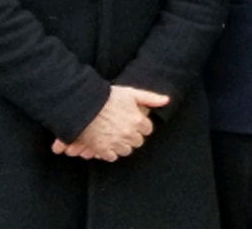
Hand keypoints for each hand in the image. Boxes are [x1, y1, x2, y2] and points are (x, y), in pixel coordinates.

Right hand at [52, 86, 167, 160]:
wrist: (84, 105)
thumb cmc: (108, 97)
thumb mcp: (131, 93)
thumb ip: (150, 98)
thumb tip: (167, 100)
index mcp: (138, 121)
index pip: (147, 130)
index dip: (140, 126)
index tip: (133, 122)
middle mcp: (129, 134)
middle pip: (138, 142)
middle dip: (132, 136)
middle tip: (124, 129)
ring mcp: (116, 142)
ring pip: (126, 151)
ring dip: (122, 145)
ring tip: (115, 136)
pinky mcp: (102, 149)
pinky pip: (112, 157)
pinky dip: (110, 152)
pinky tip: (106, 144)